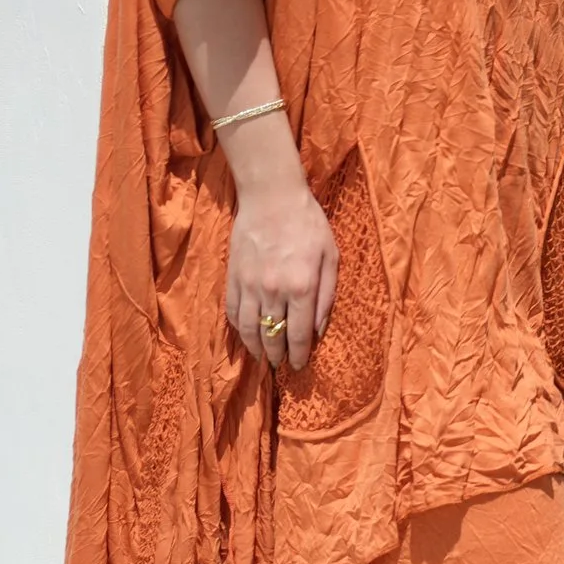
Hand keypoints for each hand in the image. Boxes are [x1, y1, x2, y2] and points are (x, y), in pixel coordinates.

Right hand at [224, 170, 339, 372]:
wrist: (272, 197)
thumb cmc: (308, 224)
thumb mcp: (331, 256)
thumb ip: (326, 295)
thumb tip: (320, 330)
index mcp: (302, 287)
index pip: (300, 335)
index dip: (300, 355)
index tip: (300, 366)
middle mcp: (274, 291)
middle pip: (273, 337)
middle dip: (278, 357)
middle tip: (281, 365)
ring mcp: (250, 286)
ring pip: (250, 330)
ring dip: (257, 349)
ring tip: (263, 358)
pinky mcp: (233, 279)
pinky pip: (233, 313)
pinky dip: (240, 330)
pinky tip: (247, 336)